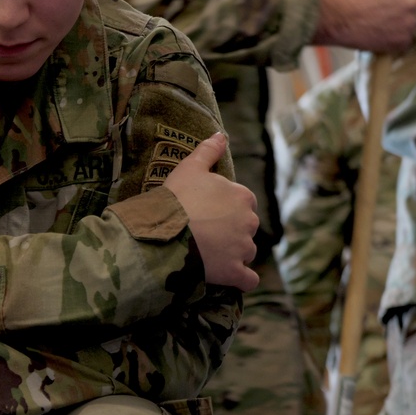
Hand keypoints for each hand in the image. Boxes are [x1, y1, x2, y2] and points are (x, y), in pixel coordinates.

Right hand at [164, 132, 258, 290]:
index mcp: (242, 196)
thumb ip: (209, 150)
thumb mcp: (189, 168)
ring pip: (247, 253)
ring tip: (210, 256)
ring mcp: (243, 249)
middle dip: (232, 233)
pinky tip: (230, 278)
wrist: (165, 234)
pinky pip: (248, 280)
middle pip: (247, 229)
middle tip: (206, 235)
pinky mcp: (235, 273)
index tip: (208, 214)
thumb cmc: (176, 199)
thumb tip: (222, 134)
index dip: (226, 209)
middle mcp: (249, 222)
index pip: (244, 203)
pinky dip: (242, 280)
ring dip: (234, 255)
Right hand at [315, 0, 415, 52]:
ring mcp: (409, 22)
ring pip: (406, 25)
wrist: (337, 17)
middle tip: (379, 17)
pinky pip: (401, 42)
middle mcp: (412, 1)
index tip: (390, 3)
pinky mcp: (402, 40)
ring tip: (374, 28)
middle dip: (397, 12)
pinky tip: (376, 38)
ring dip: (394, 27)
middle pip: (409, 7)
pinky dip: (390, 42)